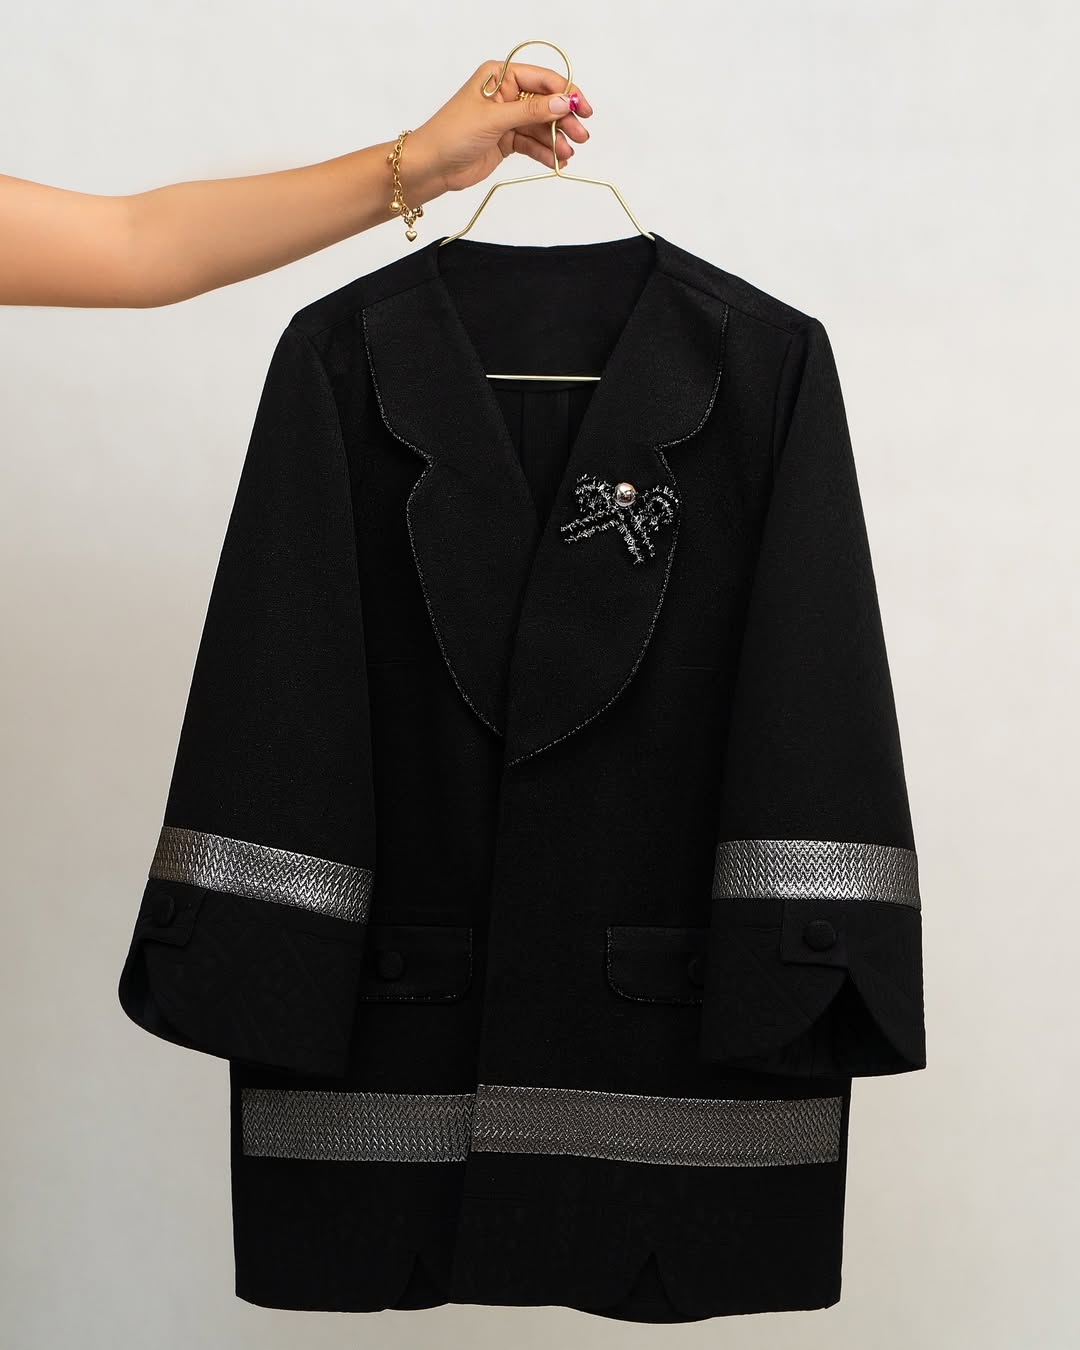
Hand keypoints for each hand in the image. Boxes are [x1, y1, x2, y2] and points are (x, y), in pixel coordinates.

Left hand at [398, 60, 593, 200]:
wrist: (431, 166)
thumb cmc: (452, 133)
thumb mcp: (495, 119)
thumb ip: (531, 111)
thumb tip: (563, 103)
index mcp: (499, 76)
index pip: (541, 79)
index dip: (564, 92)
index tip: (582, 108)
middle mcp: (505, 94)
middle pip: (544, 104)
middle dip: (563, 120)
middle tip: (581, 136)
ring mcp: (506, 119)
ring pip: (540, 126)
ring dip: (555, 139)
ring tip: (567, 154)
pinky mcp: (505, 141)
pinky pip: (531, 143)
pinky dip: (544, 152)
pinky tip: (556, 160)